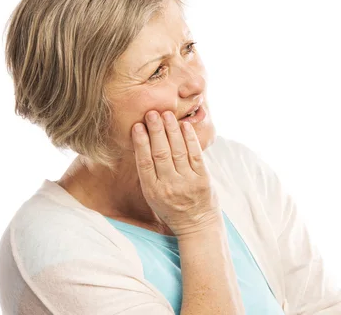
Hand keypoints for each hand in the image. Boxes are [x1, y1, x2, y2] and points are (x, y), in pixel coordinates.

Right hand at [131, 110, 221, 237]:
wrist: (197, 225)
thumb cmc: (172, 208)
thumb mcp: (153, 196)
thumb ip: (149, 173)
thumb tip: (142, 143)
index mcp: (152, 190)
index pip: (144, 162)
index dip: (140, 143)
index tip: (137, 126)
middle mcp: (169, 186)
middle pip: (160, 153)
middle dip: (155, 131)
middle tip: (152, 113)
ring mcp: (187, 182)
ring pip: (177, 151)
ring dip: (171, 130)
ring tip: (166, 115)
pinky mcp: (203, 179)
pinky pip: (195, 155)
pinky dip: (190, 138)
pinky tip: (184, 126)